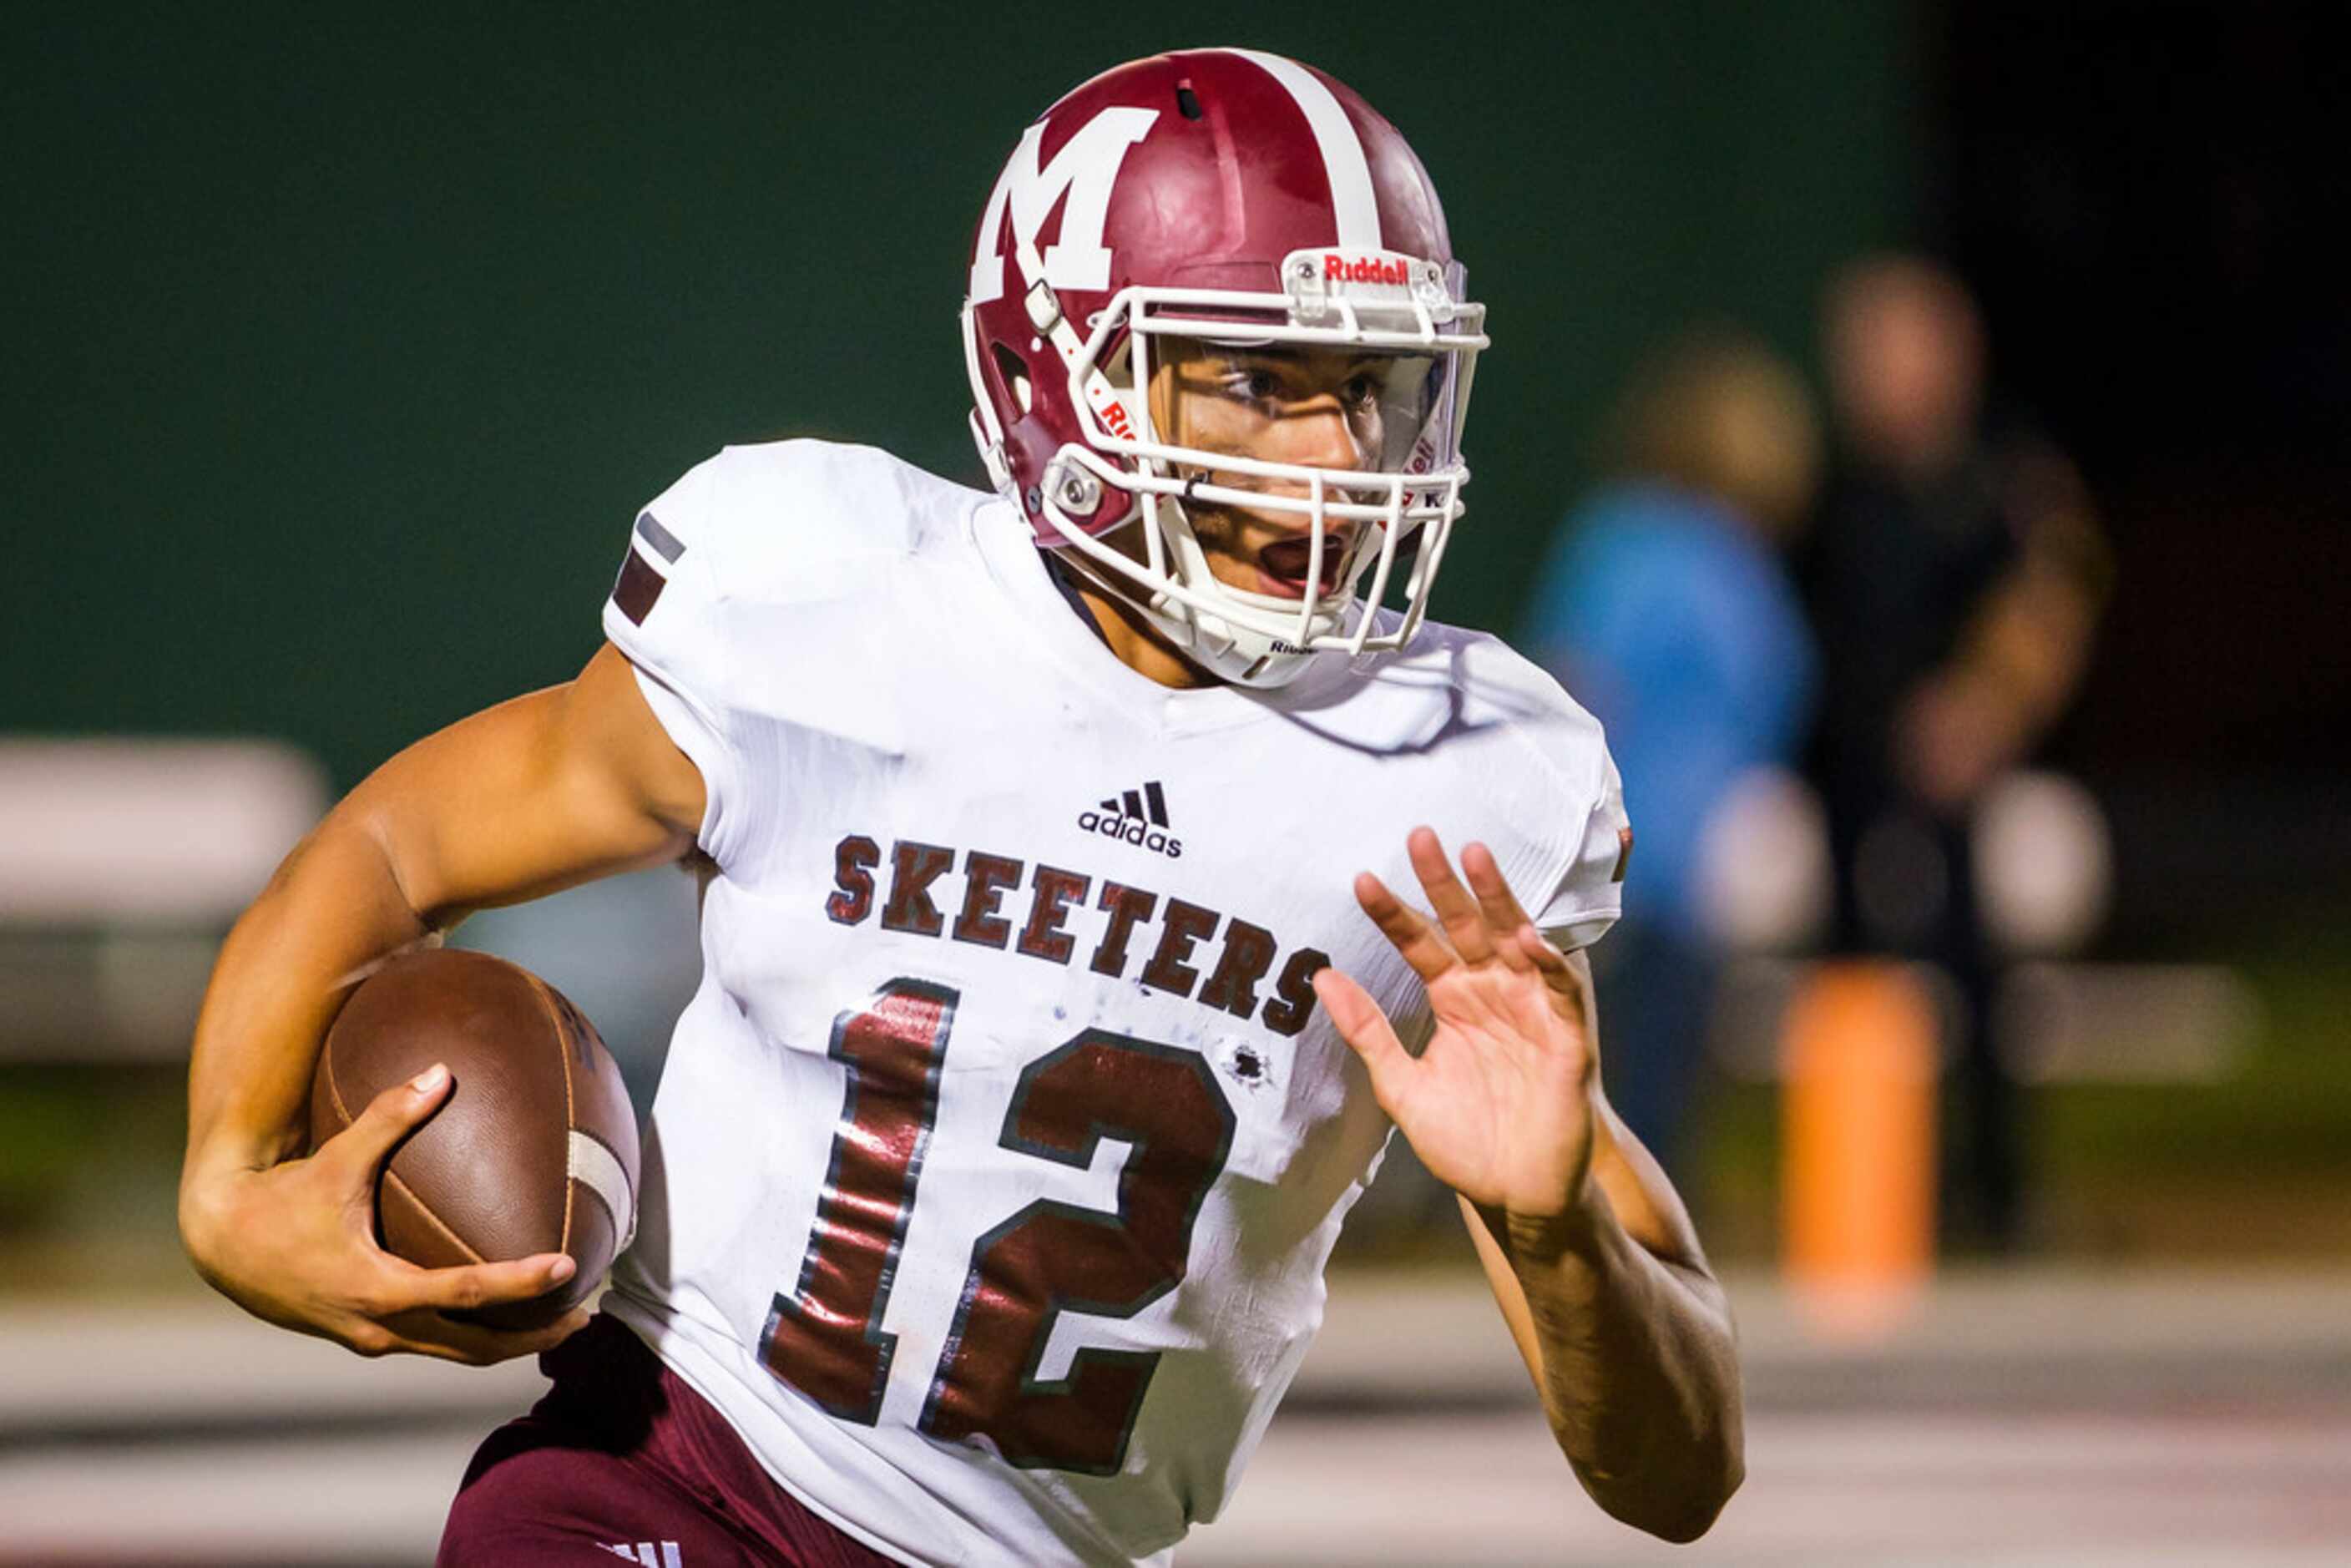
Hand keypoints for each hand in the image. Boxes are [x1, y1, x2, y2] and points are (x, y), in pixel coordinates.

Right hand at [180, 1065, 590, 1364]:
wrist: (221, 1245)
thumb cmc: (281, 1199)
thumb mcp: (337, 1157)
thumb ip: (390, 1116)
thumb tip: (441, 1071)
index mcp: (376, 1288)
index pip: (464, 1295)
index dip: (519, 1284)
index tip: (568, 1269)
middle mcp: (379, 1326)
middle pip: (474, 1347)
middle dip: (533, 1336)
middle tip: (587, 1314)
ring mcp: (372, 1337)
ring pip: (456, 1353)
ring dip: (510, 1342)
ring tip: (563, 1321)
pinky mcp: (366, 1335)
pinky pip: (434, 1344)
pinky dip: (475, 1335)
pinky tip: (506, 1312)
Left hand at [1313, 827, 1598, 1225]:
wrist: (1515, 1195)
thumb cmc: (1465, 1141)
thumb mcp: (1401, 1086)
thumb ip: (1367, 1032)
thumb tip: (1319, 978)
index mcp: (1454, 999)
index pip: (1419, 944)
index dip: (1392, 913)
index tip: (1359, 880)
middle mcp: (1492, 993)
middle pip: (1466, 925)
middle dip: (1443, 882)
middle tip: (1418, 834)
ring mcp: (1531, 1010)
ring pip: (1515, 940)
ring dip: (1498, 900)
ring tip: (1474, 855)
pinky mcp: (1567, 1038)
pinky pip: (1560, 991)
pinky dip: (1548, 964)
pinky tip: (1525, 939)